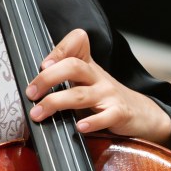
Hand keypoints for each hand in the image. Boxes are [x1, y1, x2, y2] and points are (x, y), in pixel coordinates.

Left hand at [26, 29, 170, 143]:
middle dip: (48, 78)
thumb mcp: (84, 82)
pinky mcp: (120, 113)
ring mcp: (109, 94)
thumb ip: (62, 79)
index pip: (77, 42)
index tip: (43, 64)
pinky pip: (106, 116)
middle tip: (31, 93)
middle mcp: (97, 77)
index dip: (60, 48)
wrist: (140, 114)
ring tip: (39, 113)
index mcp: (87, 66)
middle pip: (73, 67)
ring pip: (81, 94)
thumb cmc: (103, 98)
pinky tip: (79, 127)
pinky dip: (92, 122)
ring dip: (56, 103)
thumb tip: (29, 89)